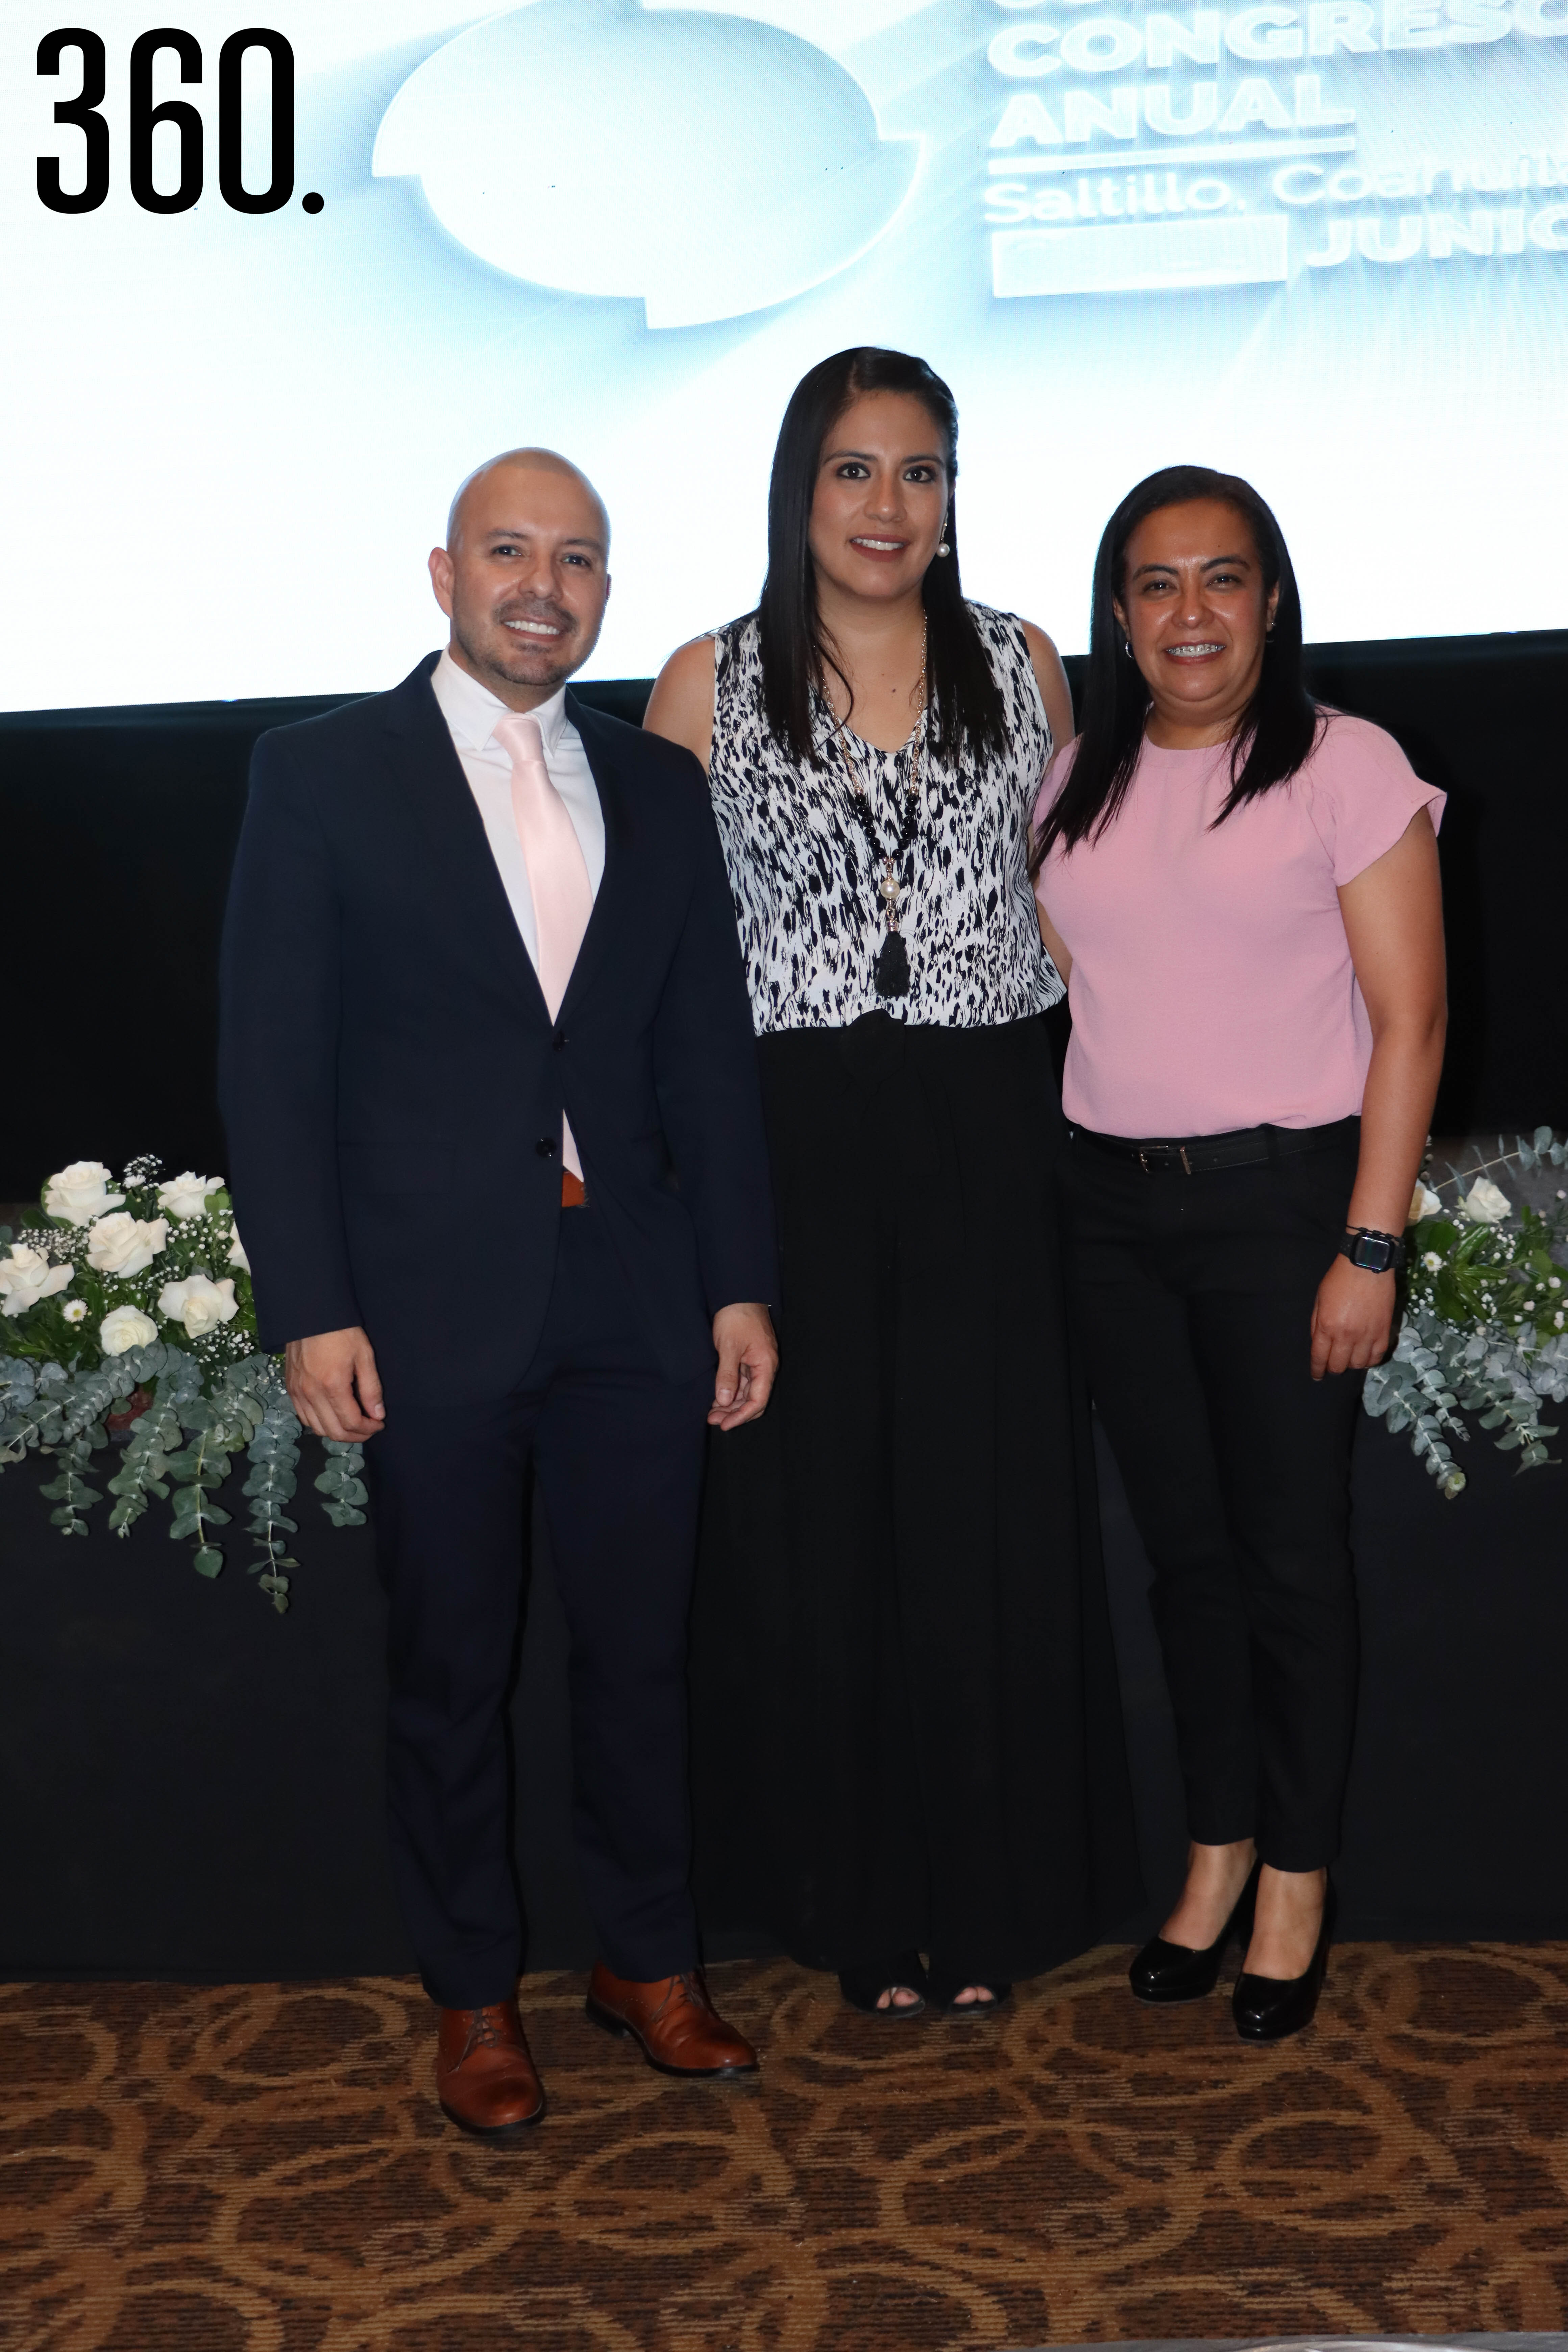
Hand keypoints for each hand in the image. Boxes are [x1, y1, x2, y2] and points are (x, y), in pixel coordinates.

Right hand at [284, 1325, 385, 1439]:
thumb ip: (371, 1388)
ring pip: (317, 1428)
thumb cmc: (341, 1332)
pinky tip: (332, 1416)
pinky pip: (303, 1417)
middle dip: (355, 1435)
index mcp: (332, 1385)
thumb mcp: (364, 1356)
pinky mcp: (290, 1388)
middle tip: (370, 1428)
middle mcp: (311, 1393)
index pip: (351, 1422)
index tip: (380, 1423)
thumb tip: (377, 1415)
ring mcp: (298, 1392)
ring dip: (337, 1433)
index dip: (368, 1429)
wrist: (311, 1314)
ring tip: (353, 1425)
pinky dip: (319, 1424)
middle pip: (333, 1431)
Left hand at [709, 1302, 777, 1429]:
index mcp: (765, 1365)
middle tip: (712, 1419)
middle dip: (734, 1413)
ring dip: (730, 1404)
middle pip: (753, 1399)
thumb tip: (723, 1401)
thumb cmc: (736, 1317)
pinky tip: (716, 1397)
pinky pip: (742, 1381)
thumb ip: (727, 1375)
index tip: (724, 1425)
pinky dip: (730, 1391)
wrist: (738, 1294)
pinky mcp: (748, 1358)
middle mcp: (764, 1367)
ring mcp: (757, 1363)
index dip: (741, 1416)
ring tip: (711, 1412)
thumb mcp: (728, 1347)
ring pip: (746, 1392)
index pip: (757, 1400)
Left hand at [1309, 1257, 1395, 1381]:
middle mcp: (1346, 1335)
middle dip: (1333, 1368)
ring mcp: (1367, 1335)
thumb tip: (1318, 1344)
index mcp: (1326, 1327)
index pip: (1320, 1358)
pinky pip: (1377, 1356)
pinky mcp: (1384, 1332)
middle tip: (1334, 1363)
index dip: (1317, 1370)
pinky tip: (1365, 1354)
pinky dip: (1370, 1359)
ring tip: (1350, 1357)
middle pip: (1339, 1366)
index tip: (1317, 1376)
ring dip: (1352, 1364)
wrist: (1367, 1264)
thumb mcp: (1318, 1300)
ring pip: (1358, 1365)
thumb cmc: (1338, 1279)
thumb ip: (1316, 1324)